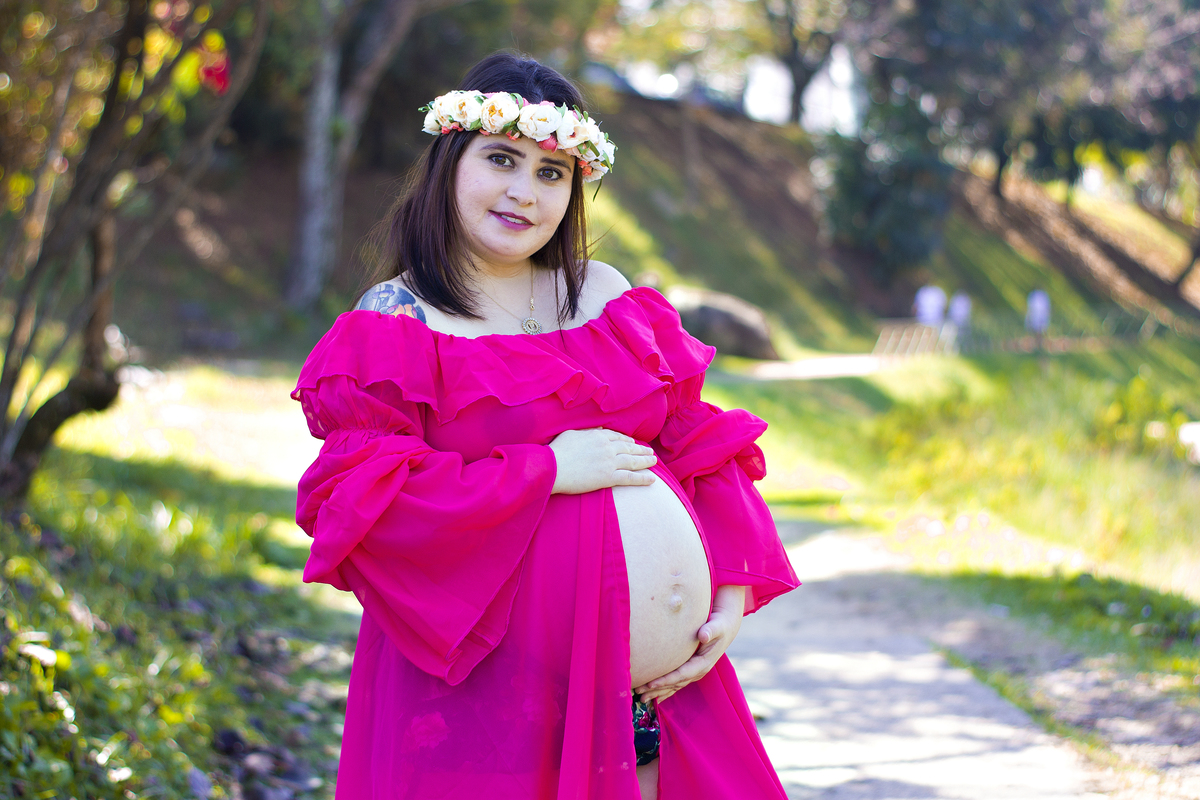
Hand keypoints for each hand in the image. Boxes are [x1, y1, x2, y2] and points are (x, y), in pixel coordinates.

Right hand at [548, 428, 657, 494]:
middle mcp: (607, 448)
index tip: (633, 443)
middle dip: (641, 450)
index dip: (627, 441)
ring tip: (654, 462)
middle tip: (650, 452)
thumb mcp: (572, 434)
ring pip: (632, 461)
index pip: (617, 437)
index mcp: (598, 436)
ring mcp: (609, 462)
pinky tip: (652, 479)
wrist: (552, 467)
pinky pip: (629, 478)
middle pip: (629, 448)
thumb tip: (597, 429)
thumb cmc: (557, 451)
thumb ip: (587, 432)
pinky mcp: (608, 477)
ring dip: (645, 461)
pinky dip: (642, 478)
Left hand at [634, 585, 746, 702]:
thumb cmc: (719, 625)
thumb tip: (703, 635)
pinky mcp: (690, 670)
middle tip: (638, 692)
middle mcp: (698, 671)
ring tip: (641, 698)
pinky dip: (664, 690)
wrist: (725, 628)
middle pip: (675, 684)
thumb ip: (711, 630)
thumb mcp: (717, 626)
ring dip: (658, 692)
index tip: (650, 683)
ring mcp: (694, 672)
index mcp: (703, 663)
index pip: (681, 674)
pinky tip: (653, 696)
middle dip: (657, 689)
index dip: (666, 680)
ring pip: (674, 686)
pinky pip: (676, 683)